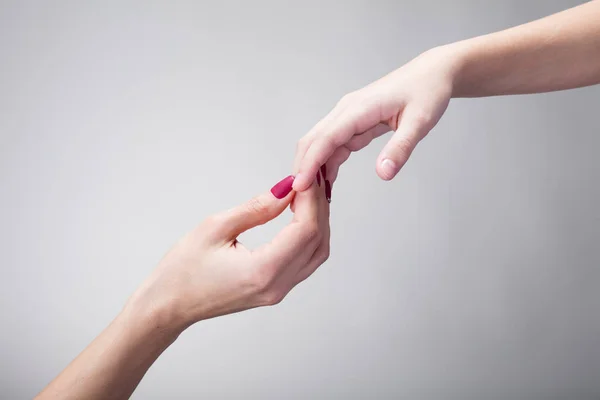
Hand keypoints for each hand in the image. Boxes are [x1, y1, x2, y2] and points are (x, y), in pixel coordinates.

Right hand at [127, 173, 329, 329]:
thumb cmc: (182, 270)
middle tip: (310, 179)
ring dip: (317, 222)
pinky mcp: (275, 290)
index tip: (305, 176)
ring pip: (316, 253)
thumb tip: (286, 189)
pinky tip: (300, 215)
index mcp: (262, 271)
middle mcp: (277, 286)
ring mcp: (278, 292)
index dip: (310, 200)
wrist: (169, 305)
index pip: (305, 230)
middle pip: (317, 242)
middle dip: (318, 207)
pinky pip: (305, 261)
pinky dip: (309, 236)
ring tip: (306, 194)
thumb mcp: (215, 228)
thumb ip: (257, 208)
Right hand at [292, 46, 460, 190]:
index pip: (325, 138)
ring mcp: (348, 117)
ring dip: (313, 169)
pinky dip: (327, 164)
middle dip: (302, 168)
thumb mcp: (420, 122)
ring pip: (320, 145)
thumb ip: (400, 148)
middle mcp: (347, 111)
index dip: (309, 163)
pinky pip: (334, 146)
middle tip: (300, 199)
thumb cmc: (427, 91)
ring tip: (311, 198)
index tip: (299, 186)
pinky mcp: (354, 124)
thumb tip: (383, 173)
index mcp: (359, 108)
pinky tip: (326, 182)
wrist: (433, 73)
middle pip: (313, 141)